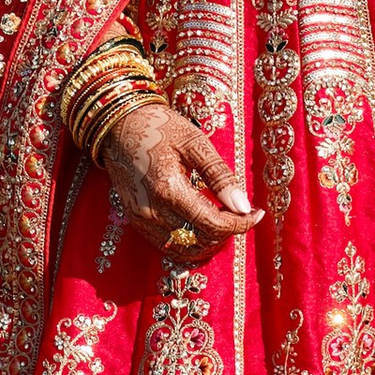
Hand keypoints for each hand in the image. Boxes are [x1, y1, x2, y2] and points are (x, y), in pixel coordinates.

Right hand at [95, 100, 261, 265]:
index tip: (256, 213)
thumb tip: (243, 205)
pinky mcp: (135, 220)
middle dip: (226, 231)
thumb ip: (219, 175)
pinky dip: (189, 242)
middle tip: (240, 212)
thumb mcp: (194, 142)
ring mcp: (140, 218)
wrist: (119, 124)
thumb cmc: (159, 126)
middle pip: (200, 241)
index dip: (239, 224)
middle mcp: (151, 211)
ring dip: (208, 241)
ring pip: (183, 249)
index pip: (212, 224)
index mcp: (168, 189)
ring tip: (222, 218)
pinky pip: (167, 245)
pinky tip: (200, 224)